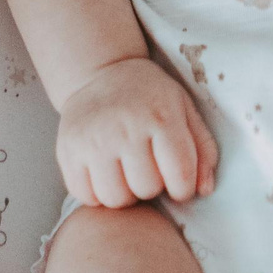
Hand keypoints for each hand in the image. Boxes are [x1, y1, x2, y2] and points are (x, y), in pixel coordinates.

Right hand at [55, 57, 218, 207]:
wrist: (101, 72)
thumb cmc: (150, 96)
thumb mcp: (184, 109)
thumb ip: (203, 149)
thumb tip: (205, 190)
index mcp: (161, 117)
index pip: (180, 177)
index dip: (183, 189)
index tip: (177, 182)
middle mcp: (125, 129)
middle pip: (146, 190)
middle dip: (152, 186)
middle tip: (148, 168)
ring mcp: (93, 140)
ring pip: (115, 199)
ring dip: (125, 194)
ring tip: (126, 173)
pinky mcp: (68, 150)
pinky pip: (86, 197)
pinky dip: (97, 194)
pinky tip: (105, 174)